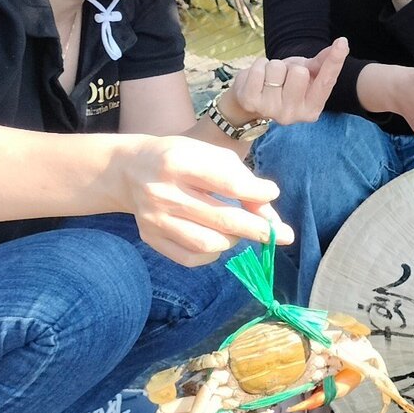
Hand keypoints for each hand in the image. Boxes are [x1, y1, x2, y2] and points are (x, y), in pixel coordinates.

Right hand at [117, 135, 286, 266]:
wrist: (130, 170)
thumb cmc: (181, 158)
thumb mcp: (209, 155)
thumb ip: (241, 180)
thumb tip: (269, 215)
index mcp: (178, 162)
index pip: (227, 183)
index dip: (256, 192)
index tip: (272, 193)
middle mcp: (162, 192)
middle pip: (221, 219)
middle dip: (258, 228)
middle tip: (283, 235)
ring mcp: (154, 219)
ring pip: (208, 243)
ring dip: (235, 239)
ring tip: (240, 228)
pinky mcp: (150, 238)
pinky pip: (192, 257)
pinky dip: (214, 252)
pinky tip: (218, 238)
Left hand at [225, 38, 348, 125]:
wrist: (253, 97)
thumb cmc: (284, 84)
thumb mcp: (306, 75)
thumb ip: (323, 63)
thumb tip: (342, 44)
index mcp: (312, 109)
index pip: (326, 81)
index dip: (334, 61)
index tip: (342, 43)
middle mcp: (294, 115)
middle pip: (299, 72)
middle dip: (290, 67)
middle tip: (284, 77)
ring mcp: (271, 110)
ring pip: (277, 68)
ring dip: (272, 66)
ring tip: (270, 79)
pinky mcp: (251, 102)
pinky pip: (259, 70)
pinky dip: (258, 66)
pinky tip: (258, 78)